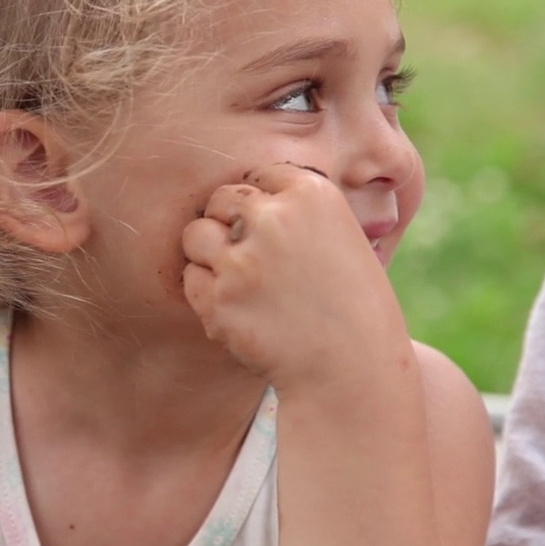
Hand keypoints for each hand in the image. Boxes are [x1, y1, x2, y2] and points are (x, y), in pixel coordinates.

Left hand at [181, 163, 410, 395]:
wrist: (353, 370)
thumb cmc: (354, 306)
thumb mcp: (343, 239)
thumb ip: (298, 213)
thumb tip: (249, 198)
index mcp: (313, 195)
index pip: (261, 175)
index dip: (264, 202)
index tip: (275, 229)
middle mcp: (273, 220)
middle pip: (221, 198)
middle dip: (228, 222)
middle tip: (250, 255)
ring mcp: (242, 260)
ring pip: (195, 235)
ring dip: (208, 253)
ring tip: (237, 278)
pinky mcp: (219, 300)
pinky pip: (191, 278)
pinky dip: (206, 291)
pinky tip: (237, 308)